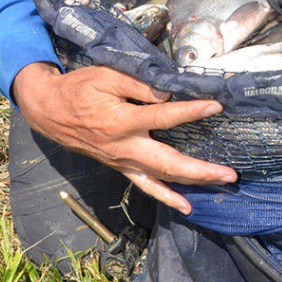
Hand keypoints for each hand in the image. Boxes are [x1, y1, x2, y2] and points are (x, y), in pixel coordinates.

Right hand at [12, 61, 236, 214]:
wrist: (50, 111)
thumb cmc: (79, 89)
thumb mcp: (105, 75)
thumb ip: (137, 84)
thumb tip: (168, 93)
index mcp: (121, 121)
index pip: (164, 116)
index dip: (191, 111)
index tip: (216, 106)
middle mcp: (125, 147)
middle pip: (169, 162)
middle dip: (202, 170)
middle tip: (230, 173)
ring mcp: (123, 161)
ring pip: (161, 178)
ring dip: (192, 183)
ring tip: (220, 184)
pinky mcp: (120, 167)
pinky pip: (146, 186)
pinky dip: (167, 197)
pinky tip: (186, 206)